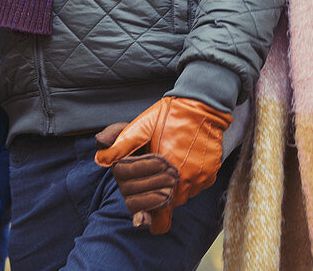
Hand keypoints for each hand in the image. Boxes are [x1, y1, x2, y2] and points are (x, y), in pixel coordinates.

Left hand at [94, 97, 230, 233]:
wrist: (202, 104)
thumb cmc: (169, 115)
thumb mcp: (142, 127)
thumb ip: (121, 145)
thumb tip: (100, 160)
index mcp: (166, 170)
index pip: (159, 208)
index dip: (153, 209)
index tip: (149, 206)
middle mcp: (186, 179)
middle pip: (171, 199)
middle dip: (162, 189)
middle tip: (160, 169)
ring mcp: (202, 177)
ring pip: (186, 192)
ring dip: (178, 184)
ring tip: (173, 161)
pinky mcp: (212, 172)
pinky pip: (199, 184)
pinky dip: (192, 177)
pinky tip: (187, 159)